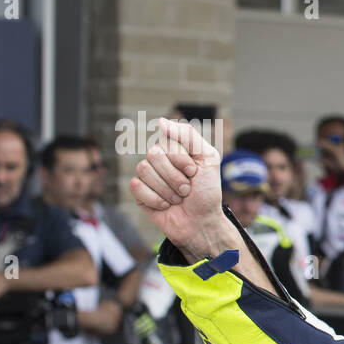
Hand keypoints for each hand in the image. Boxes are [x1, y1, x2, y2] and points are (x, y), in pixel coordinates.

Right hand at [129, 118, 228, 260]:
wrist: (202, 222)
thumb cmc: (207, 191)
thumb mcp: (208, 158)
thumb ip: (188, 135)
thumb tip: (160, 121)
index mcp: (174, 148)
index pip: (166, 141)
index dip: (182, 160)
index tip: (194, 173)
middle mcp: (158, 159)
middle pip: (153, 154)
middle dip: (175, 176)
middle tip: (187, 189)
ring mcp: (146, 175)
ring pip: (144, 169)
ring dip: (167, 189)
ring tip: (178, 198)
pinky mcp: (138, 192)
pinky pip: (136, 186)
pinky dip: (155, 199)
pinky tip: (165, 205)